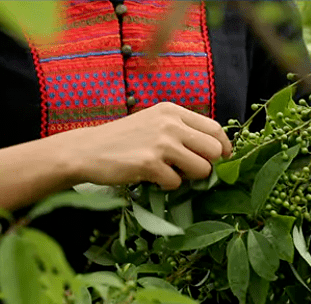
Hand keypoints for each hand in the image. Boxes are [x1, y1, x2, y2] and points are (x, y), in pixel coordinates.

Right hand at [61, 102, 231, 189]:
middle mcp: (170, 124)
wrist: (87, 150)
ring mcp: (161, 143)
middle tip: (190, 170)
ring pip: (202, 169)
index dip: (223, 147)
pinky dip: (167, 185)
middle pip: (215, 150)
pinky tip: (151, 177)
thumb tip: (215, 150)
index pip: (215, 128)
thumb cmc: (124, 139)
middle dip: (207, 164)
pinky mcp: (150, 164)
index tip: (220, 158)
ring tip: (169, 172)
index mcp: (173, 111)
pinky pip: (177, 183)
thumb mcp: (154, 122)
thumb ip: (181, 130)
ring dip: (189, 177)